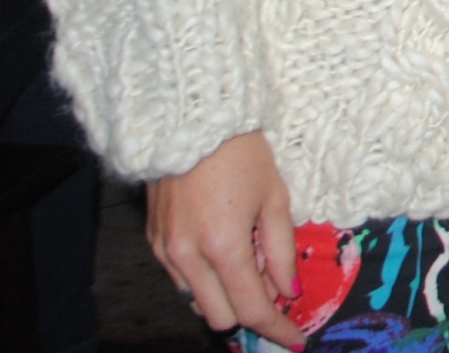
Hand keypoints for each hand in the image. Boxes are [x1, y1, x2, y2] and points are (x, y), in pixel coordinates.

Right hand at [148, 130, 302, 348]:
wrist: (191, 117)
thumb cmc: (241, 150)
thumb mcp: (275, 197)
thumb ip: (281, 250)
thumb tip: (289, 291)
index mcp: (223, 248)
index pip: (252, 310)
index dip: (277, 330)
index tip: (296, 339)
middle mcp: (188, 258)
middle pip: (219, 317)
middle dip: (249, 312)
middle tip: (272, 284)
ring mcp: (165, 251)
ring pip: (196, 301)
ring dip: (224, 295)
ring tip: (248, 257)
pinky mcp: (152, 241)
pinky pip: (180, 279)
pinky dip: (204, 277)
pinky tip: (222, 247)